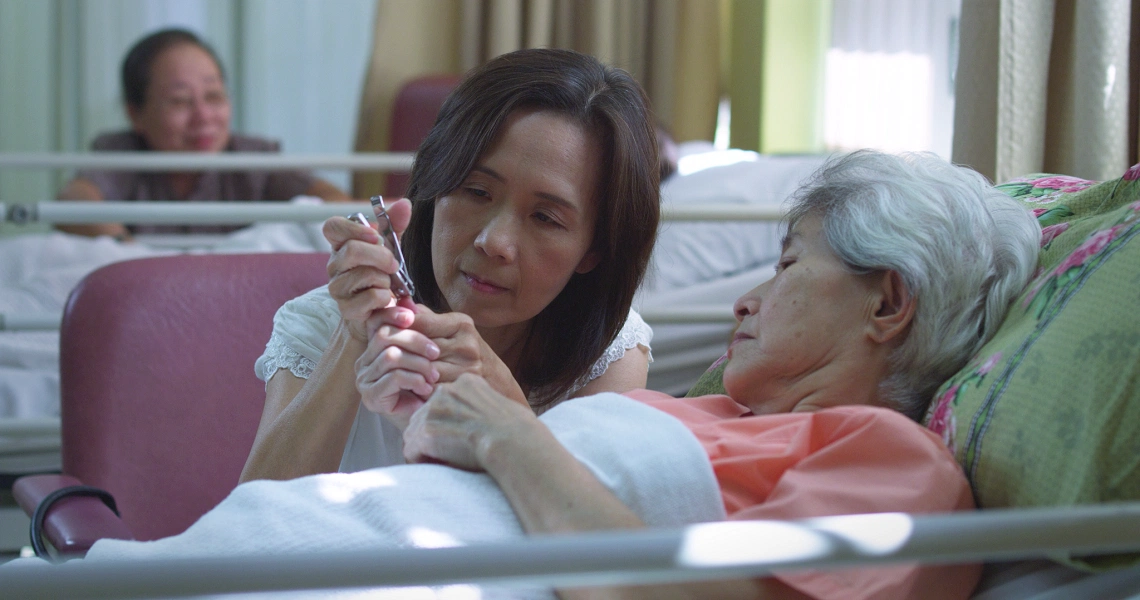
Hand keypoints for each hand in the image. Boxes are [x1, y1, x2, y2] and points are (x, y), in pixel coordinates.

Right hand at [323, 198, 411, 341]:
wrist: (380, 311)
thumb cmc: (382, 274)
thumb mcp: (390, 247)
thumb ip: (395, 225)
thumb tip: (405, 203)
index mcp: (341, 245)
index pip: (332, 227)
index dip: (351, 228)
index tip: (374, 234)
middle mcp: (334, 265)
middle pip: (352, 250)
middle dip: (381, 256)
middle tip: (394, 264)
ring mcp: (337, 288)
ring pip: (365, 275)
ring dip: (385, 279)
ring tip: (387, 284)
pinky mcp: (347, 309)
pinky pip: (373, 297)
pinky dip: (387, 297)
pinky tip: (387, 299)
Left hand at [354, 304, 526, 429]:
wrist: (497, 382)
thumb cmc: (467, 354)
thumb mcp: (452, 330)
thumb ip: (426, 318)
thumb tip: (398, 302)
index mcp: (461, 324)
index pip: (420, 322)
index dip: (399, 328)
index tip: (383, 332)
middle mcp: (466, 344)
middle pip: (419, 346)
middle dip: (400, 351)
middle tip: (381, 355)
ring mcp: (467, 368)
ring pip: (423, 368)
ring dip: (408, 371)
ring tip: (394, 372)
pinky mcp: (462, 389)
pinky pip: (432, 388)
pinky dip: (419, 388)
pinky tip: (411, 387)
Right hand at [354, 305, 439, 429]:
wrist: (424, 416)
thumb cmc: (424, 382)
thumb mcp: (422, 351)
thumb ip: (417, 327)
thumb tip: (410, 301)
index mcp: (373, 345)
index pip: (375, 321)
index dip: (392, 314)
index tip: (412, 316)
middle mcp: (364, 360)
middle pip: (385, 336)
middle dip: (415, 341)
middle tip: (436, 353)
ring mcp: (364, 379)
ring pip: (391, 356)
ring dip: (418, 364)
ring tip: (434, 376)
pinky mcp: (370, 396)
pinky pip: (394, 377)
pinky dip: (415, 380)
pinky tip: (426, 388)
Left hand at [403, 373, 541, 469]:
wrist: (515, 442)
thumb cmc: (518, 432)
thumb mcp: (502, 405)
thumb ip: (483, 407)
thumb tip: (482, 423)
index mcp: (466, 382)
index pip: (443, 401)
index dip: (448, 422)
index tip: (458, 437)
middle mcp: (446, 391)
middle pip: (424, 415)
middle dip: (432, 434)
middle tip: (446, 453)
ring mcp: (434, 411)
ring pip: (415, 433)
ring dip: (425, 449)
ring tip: (442, 462)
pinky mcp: (427, 433)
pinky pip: (411, 451)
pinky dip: (421, 462)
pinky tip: (437, 467)